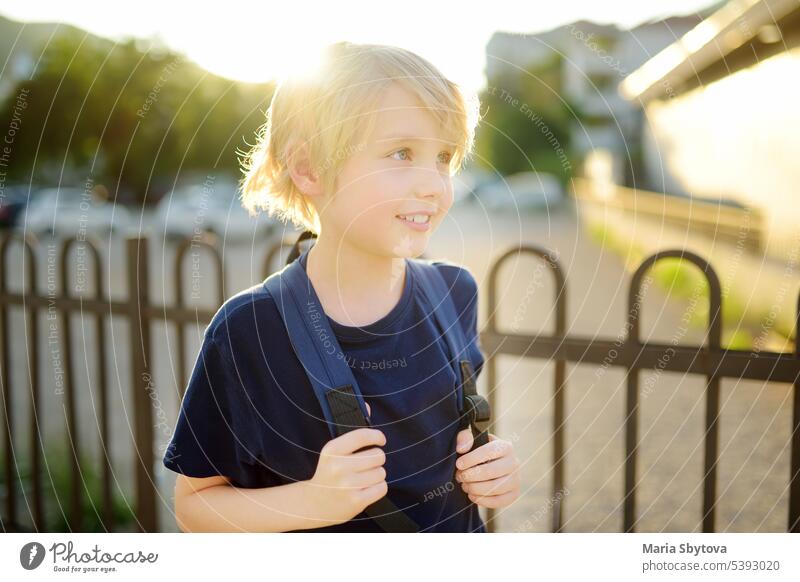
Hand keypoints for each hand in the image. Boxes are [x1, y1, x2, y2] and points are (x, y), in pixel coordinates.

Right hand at [307, 403, 387, 525]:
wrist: (314, 504)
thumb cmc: (329, 472)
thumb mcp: (334, 450)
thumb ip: (353, 430)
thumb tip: (368, 406)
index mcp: (332, 450)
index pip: (363, 435)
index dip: (377, 436)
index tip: (380, 439)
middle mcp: (339, 466)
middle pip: (378, 455)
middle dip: (376, 459)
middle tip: (366, 464)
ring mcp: (348, 485)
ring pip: (381, 472)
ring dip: (377, 474)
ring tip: (363, 478)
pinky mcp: (356, 501)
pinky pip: (382, 487)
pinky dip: (378, 488)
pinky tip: (365, 488)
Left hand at [454, 429, 519, 508]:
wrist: (490, 464)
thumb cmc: (478, 451)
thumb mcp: (472, 439)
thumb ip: (465, 437)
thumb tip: (461, 449)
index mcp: (505, 446)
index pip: (488, 451)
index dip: (471, 459)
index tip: (458, 464)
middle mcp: (514, 462)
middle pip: (491, 471)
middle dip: (471, 476)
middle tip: (459, 476)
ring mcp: (516, 479)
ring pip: (496, 488)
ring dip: (475, 488)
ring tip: (464, 485)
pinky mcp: (514, 494)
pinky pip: (500, 501)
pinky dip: (483, 501)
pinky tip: (472, 495)